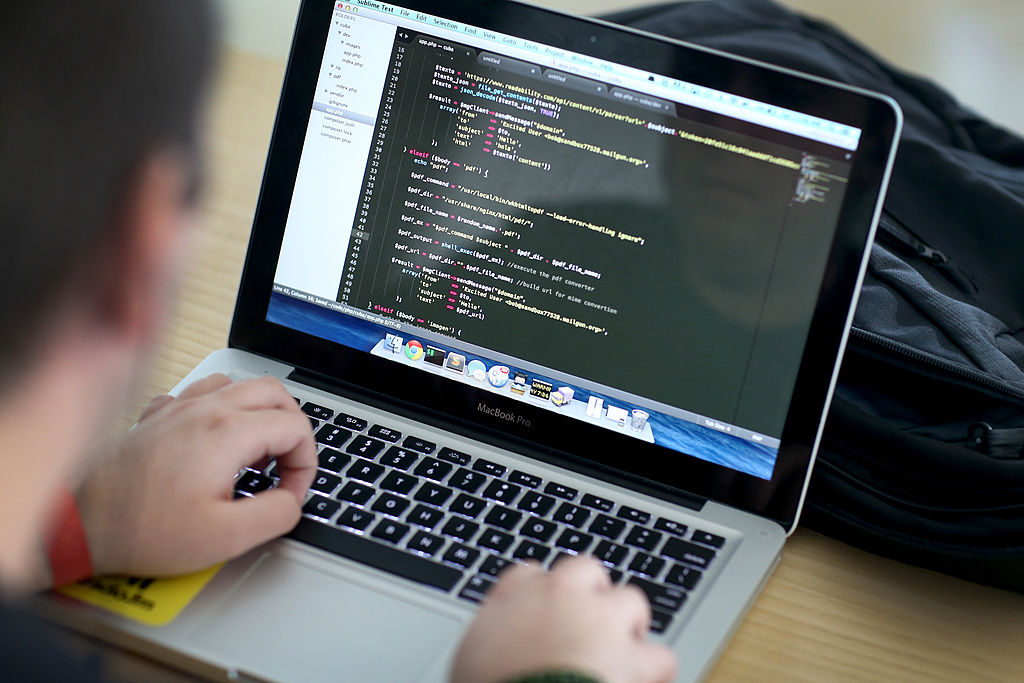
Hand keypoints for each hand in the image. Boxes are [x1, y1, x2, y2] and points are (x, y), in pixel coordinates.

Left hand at [75, 374, 316, 576]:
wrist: (79, 523)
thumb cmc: (143, 529)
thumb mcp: (225, 538)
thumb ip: (276, 515)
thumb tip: (292, 501)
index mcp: (228, 432)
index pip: (296, 427)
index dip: (305, 464)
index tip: (290, 493)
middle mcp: (205, 409)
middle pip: (274, 392)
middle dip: (292, 428)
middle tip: (285, 466)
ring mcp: (178, 407)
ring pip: (238, 384)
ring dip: (259, 412)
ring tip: (255, 451)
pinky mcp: (156, 416)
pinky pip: (200, 392)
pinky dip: (220, 409)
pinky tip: (212, 439)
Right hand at [451, 556, 676, 682]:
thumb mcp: (470, 659)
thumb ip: (491, 637)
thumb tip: (496, 647)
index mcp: (513, 596)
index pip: (530, 574)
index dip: (542, 593)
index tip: (543, 612)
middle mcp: (559, 595)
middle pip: (585, 571)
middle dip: (591, 594)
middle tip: (586, 626)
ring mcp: (601, 619)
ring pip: (630, 601)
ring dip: (627, 626)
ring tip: (619, 654)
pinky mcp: (632, 655)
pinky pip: (658, 655)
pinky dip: (653, 671)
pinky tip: (644, 681)